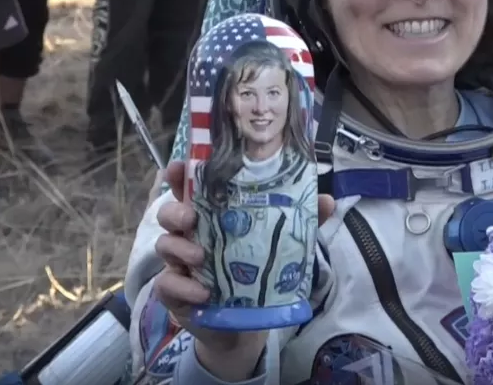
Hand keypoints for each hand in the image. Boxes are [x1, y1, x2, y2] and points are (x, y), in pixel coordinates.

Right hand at [152, 161, 335, 364]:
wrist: (244, 325)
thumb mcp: (281, 245)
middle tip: (191, 218)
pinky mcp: (175, 293)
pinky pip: (167, 284)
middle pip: (170, 212)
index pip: (191, 188)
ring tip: (201, 257)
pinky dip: (182, 288)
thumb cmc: (257, 273)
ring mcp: (180, 263)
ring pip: (165, 245)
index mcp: (212, 216)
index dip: (181, 175)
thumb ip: (301, 222)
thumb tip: (326, 200)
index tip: (181, 167)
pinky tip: (202, 293)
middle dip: (175, 210)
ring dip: (179, 248)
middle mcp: (191, 234)